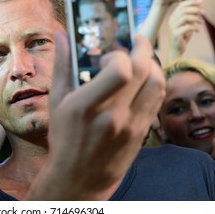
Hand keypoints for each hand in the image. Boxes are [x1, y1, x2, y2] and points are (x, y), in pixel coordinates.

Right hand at [28, 33, 165, 199]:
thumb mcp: (56, 102)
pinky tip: (143, 80)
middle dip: (142, 48)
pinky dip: (154, 82)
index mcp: (86, 107)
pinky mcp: (141, 134)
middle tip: (135, 40)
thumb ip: (62, 65)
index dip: (120, 54)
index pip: (121, 71)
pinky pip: (157, 100)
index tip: (110, 53)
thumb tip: (62, 36)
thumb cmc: (64, 139)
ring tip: (140, 59)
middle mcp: (113, 116)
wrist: (78, 177)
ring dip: (152, 64)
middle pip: (144, 71)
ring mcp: (131, 126)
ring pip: (157, 84)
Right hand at [168, 0, 203, 59]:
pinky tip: (197, 31)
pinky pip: (187, 27)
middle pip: (184, 10)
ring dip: (196, 18)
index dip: (191, 2)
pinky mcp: (175, 34)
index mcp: (173, 17)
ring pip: (185, 17)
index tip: (201, 1)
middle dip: (196, 9)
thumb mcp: (188, 24)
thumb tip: (200, 5)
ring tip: (201, 22)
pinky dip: (195, 27)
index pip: (181, 5)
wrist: (177, 50)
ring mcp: (172, 27)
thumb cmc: (183, 37)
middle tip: (204, 12)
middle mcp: (171, 21)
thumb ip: (192, 15)